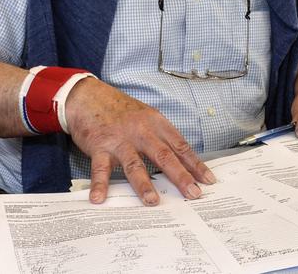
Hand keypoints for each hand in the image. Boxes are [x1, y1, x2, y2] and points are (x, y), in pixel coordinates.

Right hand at [65, 78, 215, 205]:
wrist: (89, 95)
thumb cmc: (120, 110)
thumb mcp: (146, 117)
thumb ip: (160, 137)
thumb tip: (179, 161)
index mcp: (156, 123)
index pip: (180, 145)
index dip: (195, 163)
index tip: (208, 179)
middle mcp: (141, 131)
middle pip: (164, 155)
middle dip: (180, 176)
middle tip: (193, 193)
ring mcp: (120, 139)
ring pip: (135, 164)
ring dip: (144, 184)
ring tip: (153, 201)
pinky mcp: (100, 145)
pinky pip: (100, 168)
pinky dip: (100, 184)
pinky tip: (100, 198)